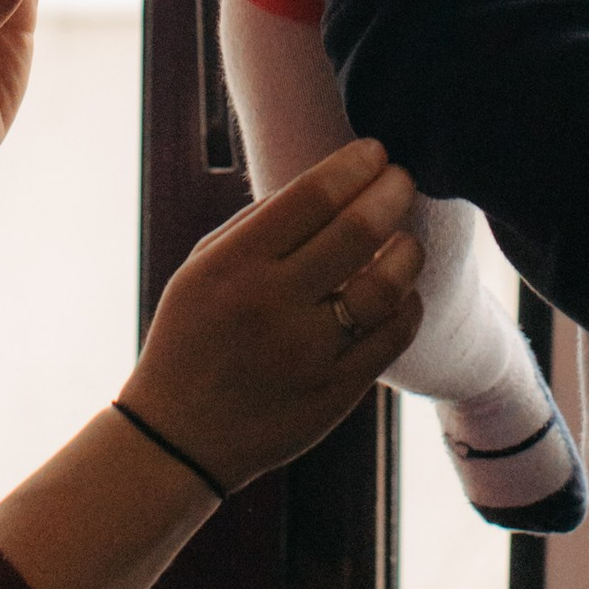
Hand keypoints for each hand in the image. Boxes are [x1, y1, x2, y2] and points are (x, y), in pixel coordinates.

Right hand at [120, 138, 423, 491]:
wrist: (180, 437)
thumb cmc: (192, 336)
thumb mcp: (202, 268)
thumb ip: (260, 223)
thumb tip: (331, 182)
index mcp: (234, 266)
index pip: (312, 197)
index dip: (354, 166)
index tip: (376, 152)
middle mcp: (272, 306)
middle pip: (357, 231)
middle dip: (392, 193)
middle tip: (403, 180)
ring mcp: (308, 354)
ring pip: (386, 288)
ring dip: (408, 251)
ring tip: (408, 239)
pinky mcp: (335, 394)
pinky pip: (392, 338)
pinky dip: (407, 305)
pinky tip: (403, 290)